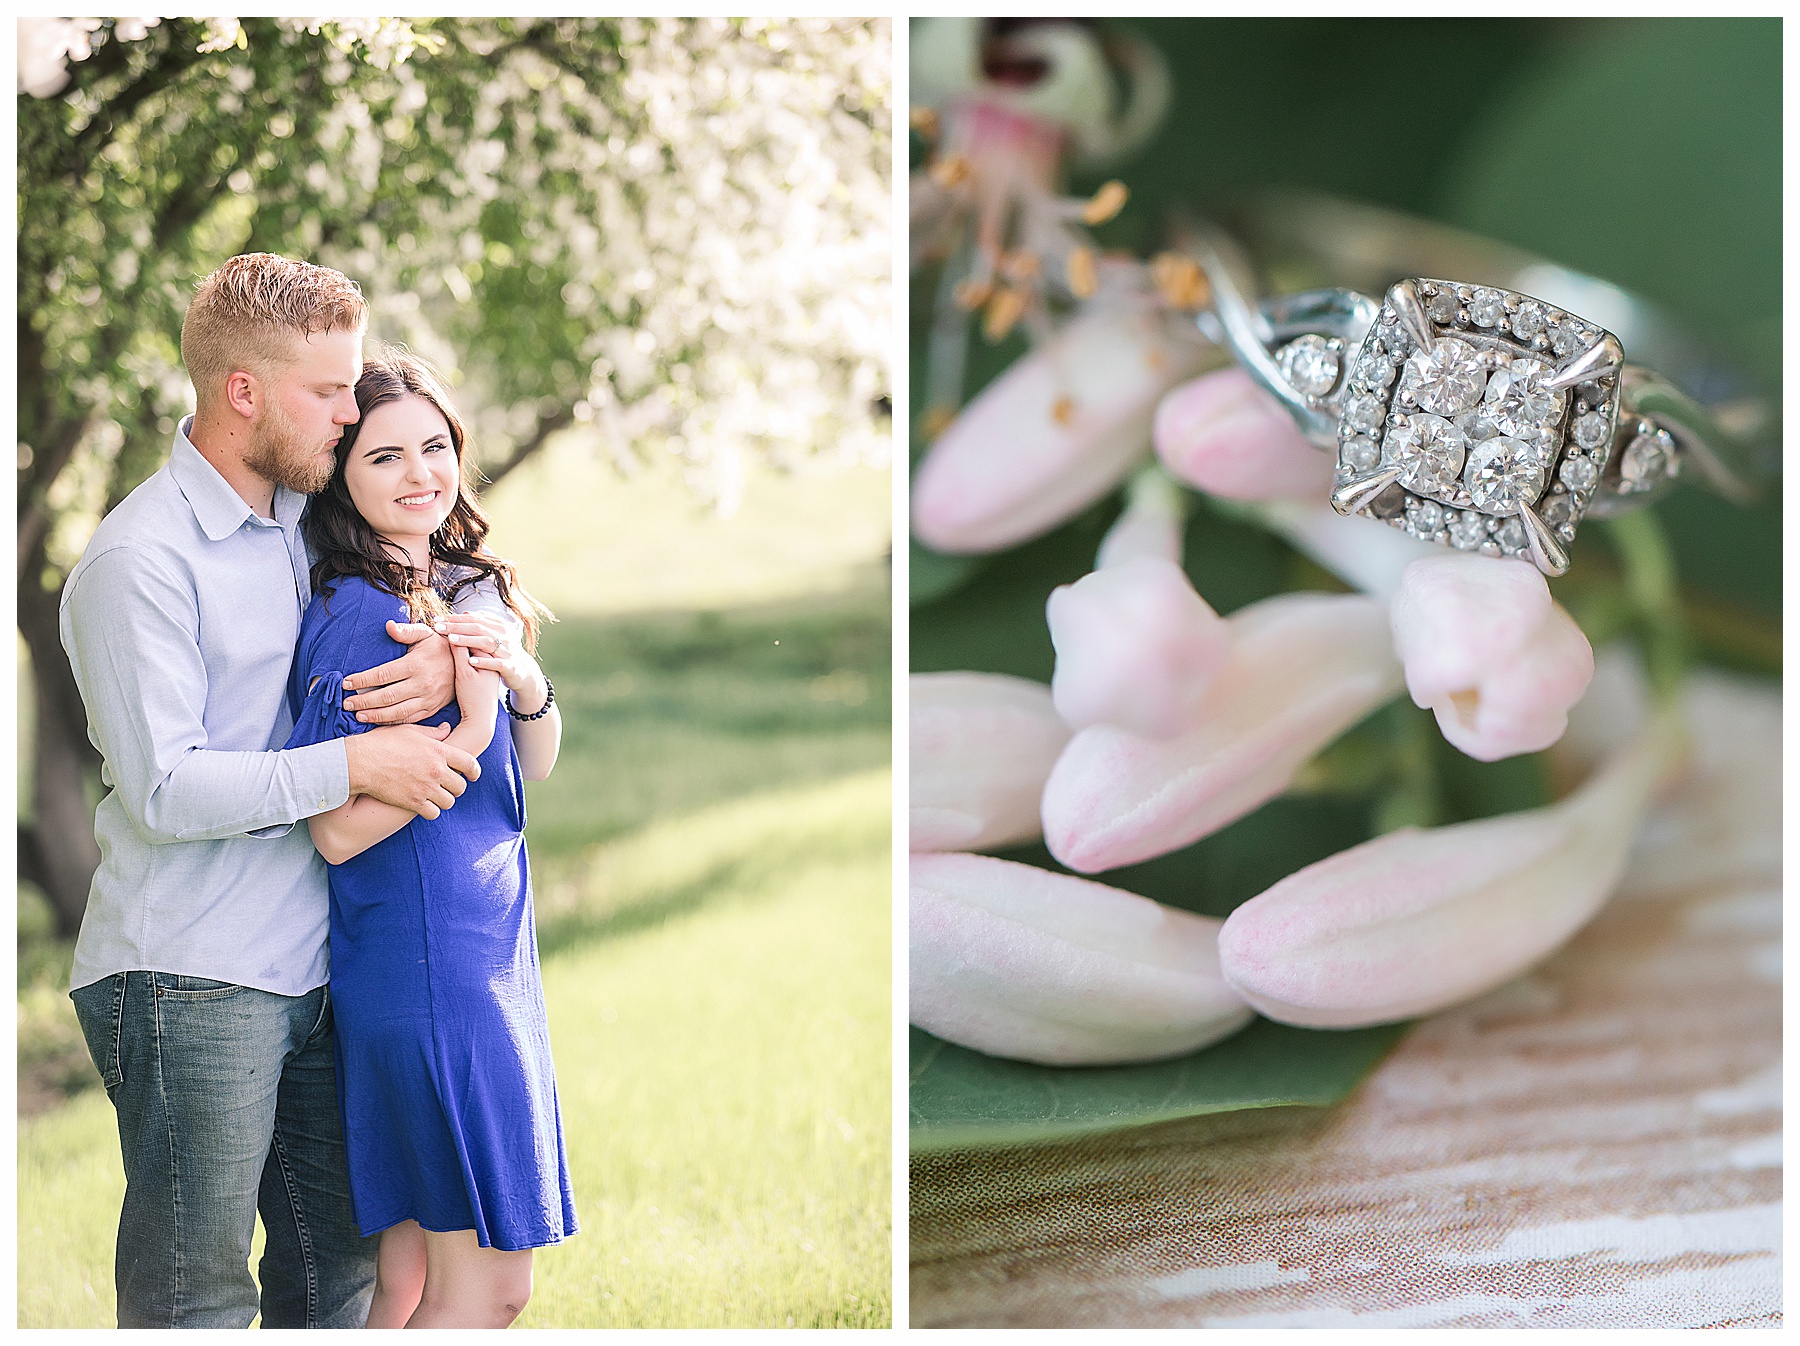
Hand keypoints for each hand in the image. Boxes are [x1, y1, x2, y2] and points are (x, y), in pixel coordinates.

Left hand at [342, 621, 455, 724]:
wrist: (466, 662)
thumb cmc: (440, 646)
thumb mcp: (425, 633)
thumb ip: (406, 631)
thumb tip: (388, 626)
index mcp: (416, 664)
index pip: (382, 675)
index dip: (362, 680)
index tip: (346, 683)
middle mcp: (422, 684)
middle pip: (386, 697)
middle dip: (363, 701)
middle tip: (346, 703)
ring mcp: (428, 699)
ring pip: (397, 712)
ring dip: (375, 715)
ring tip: (358, 715)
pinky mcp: (432, 708)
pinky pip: (409, 719)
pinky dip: (392, 722)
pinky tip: (378, 721)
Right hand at [344, 722, 480, 819]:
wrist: (360, 762)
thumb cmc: (382, 743)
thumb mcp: (410, 731)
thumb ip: (432, 733)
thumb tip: (447, 730)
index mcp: (439, 751)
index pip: (470, 764)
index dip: (474, 771)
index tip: (472, 775)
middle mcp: (436, 770)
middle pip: (461, 786)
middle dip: (456, 787)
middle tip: (447, 785)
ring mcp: (426, 788)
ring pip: (449, 802)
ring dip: (444, 800)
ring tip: (435, 796)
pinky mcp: (413, 802)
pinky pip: (434, 813)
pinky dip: (431, 811)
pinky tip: (424, 805)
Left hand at [436, 611, 547, 713]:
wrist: (522, 672)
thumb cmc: (502, 653)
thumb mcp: (493, 637)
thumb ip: (481, 625)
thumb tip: (465, 613)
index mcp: (499, 626)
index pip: (474, 618)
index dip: (455, 618)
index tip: (437, 618)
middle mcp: (504, 636)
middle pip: (478, 627)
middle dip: (457, 626)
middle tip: (438, 627)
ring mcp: (508, 651)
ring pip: (486, 642)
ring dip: (468, 640)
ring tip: (451, 639)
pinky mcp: (510, 666)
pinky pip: (496, 663)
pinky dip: (484, 661)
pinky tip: (471, 661)